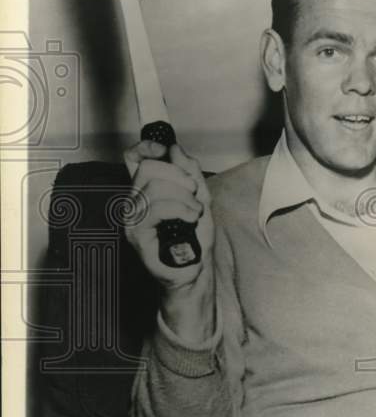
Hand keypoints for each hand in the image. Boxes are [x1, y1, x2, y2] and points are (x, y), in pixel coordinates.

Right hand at [124, 138, 214, 289]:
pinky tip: (191, 218)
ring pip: (155, 188)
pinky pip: (158, 209)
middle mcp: (135, 201)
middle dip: (179, 175)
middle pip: (148, 167)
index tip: (166, 150)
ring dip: (185, 198)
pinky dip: (181, 209)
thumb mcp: (200, 196)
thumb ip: (189, 171)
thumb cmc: (195, 238)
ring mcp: (134, 218)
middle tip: (194, 192)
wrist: (195, 269)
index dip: (148, 147)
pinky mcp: (138, 234)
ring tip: (195, 211)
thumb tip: (176, 149)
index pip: (134, 158)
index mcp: (147, 189)